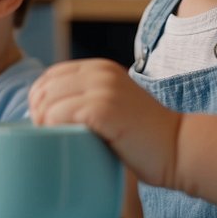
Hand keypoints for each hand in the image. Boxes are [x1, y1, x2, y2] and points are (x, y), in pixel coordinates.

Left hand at [29, 58, 181, 187]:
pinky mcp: (103, 108)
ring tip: (56, 141)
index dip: (39, 99)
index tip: (44, 124)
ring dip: (44, 124)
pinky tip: (65, 143)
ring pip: (48, 101)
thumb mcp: (113, 105)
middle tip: (47, 137)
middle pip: (45, 87)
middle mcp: (100, 72)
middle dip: (37, 113)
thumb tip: (44, 110)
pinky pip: (59, 114)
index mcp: (100, 68)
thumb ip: (87, 99)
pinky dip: (54, 130)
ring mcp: (102, 88)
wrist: (178, 149)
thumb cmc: (143, 138)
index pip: (51, 75)